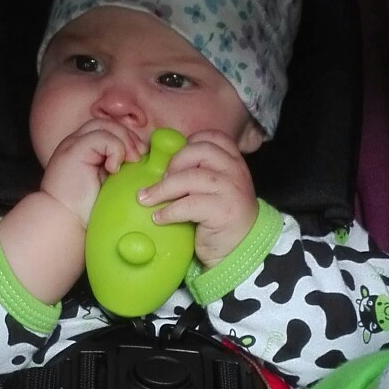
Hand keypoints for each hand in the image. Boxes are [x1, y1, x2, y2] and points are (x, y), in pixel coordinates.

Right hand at [39, 117, 145, 226]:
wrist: (63, 221)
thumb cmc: (83, 209)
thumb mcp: (105, 183)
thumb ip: (115, 167)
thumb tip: (138, 159)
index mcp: (82, 149)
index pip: (108, 129)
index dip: (127, 138)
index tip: (141, 157)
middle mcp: (76, 142)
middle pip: (108, 123)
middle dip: (129, 137)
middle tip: (140, 157)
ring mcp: (73, 144)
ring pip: (105, 125)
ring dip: (124, 142)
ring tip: (131, 161)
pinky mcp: (74, 150)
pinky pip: (102, 136)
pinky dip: (114, 150)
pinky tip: (114, 169)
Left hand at [137, 131, 257, 268]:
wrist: (241, 250)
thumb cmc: (222, 218)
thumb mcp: (217, 189)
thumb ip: (201, 173)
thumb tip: (162, 166)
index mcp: (234, 162)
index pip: (212, 137)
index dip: (189, 144)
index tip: (174, 161)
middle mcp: (236, 171)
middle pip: (199, 151)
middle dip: (174, 163)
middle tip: (161, 181)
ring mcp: (231, 190)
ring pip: (190, 178)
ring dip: (163, 189)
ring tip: (147, 200)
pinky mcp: (223, 211)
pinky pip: (189, 205)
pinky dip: (169, 211)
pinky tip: (160, 218)